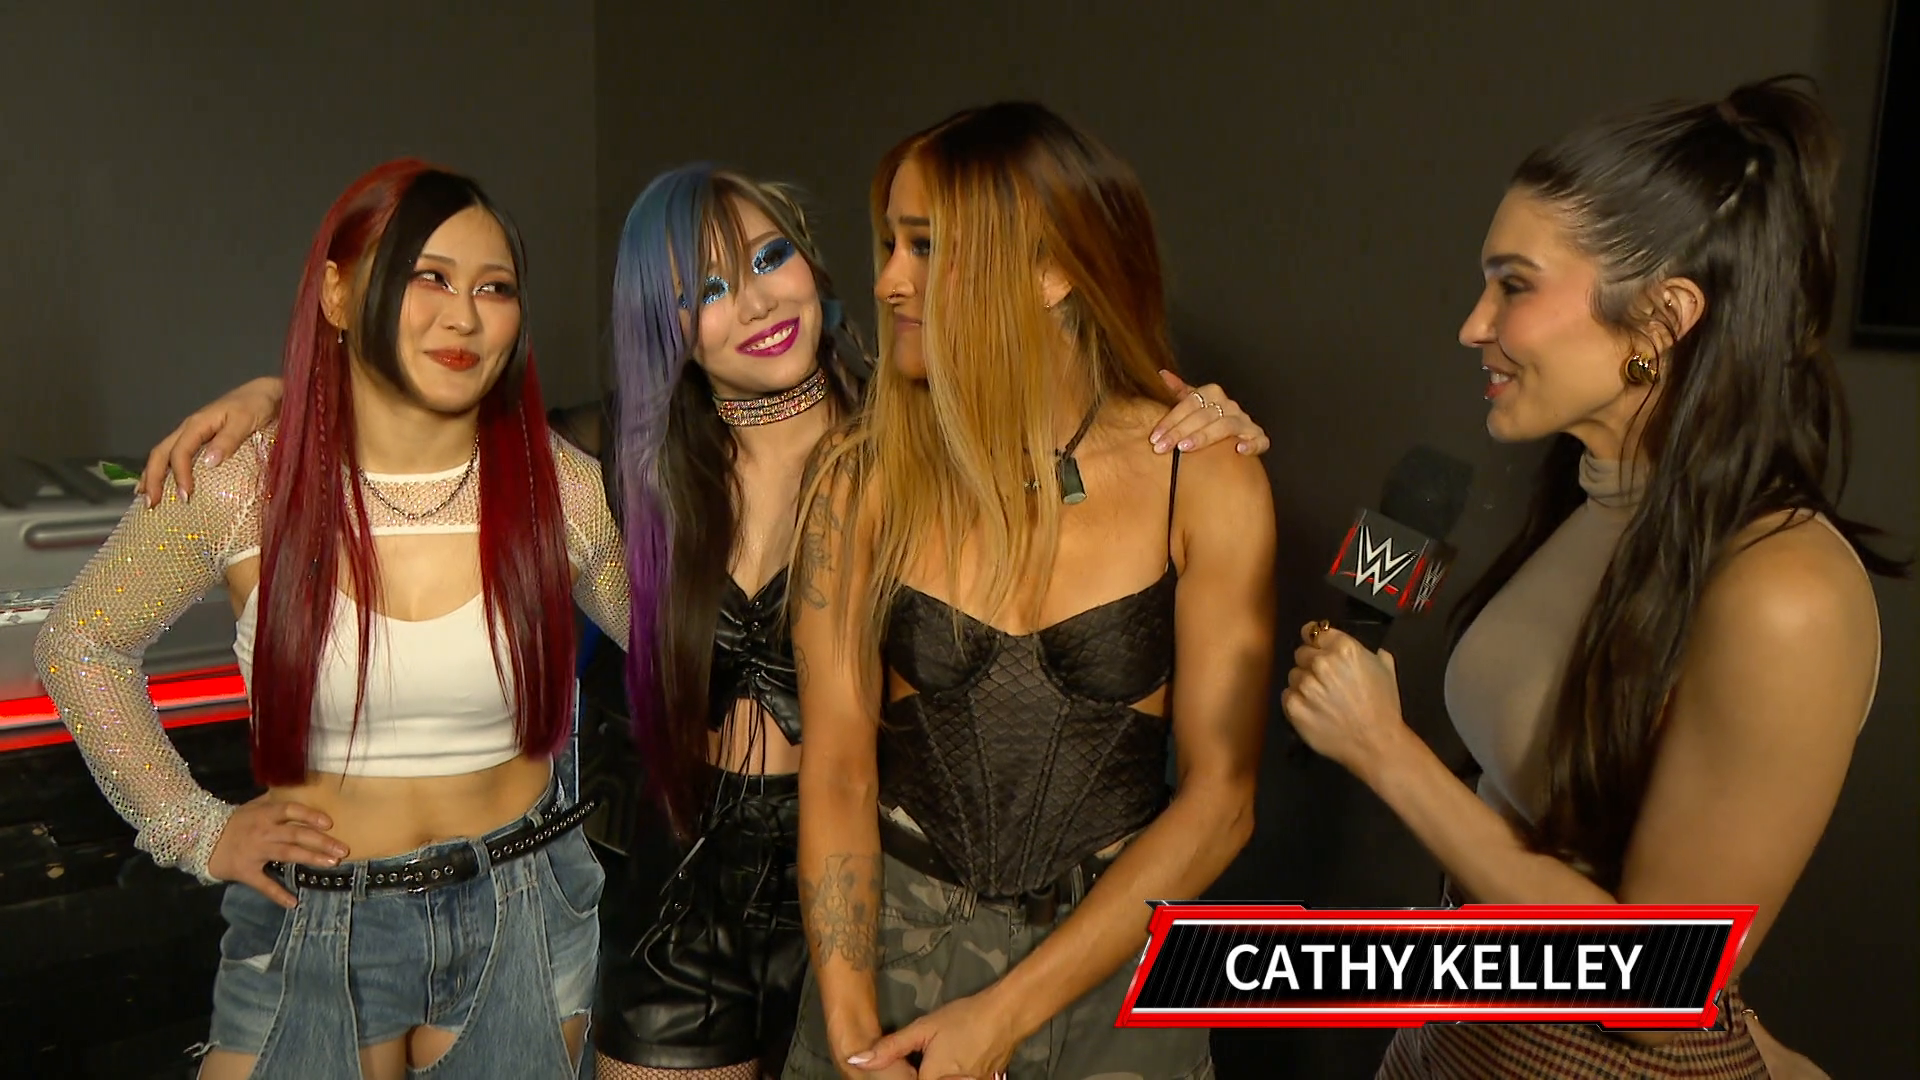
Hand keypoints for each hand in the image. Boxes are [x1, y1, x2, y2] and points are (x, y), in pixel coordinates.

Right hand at [138, 377, 284, 504]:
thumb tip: (209, 462)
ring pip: (163, 453)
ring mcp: (192, 433)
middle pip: (161, 453)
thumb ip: (228, 439)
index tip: (186, 496)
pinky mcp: (200, 438)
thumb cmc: (257, 405)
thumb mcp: (245, 420)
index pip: (180, 452)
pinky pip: (175, 454)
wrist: (266, 393)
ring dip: (153, 475)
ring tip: (147, 497)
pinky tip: (163, 484)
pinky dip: (164, 470)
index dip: (180, 475)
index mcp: (198, 424)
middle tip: (150, 504)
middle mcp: (189, 428)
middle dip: (153, 479)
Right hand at [207, 794, 349, 908]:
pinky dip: (277, 894)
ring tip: (332, 863)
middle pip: (296, 834)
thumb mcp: (253, 806)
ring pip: (287, 854)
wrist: (202, 840)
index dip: (310, 816)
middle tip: (343, 849)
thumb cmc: (234, 822)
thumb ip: (275, 801)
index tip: (329, 823)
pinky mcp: (246, 871)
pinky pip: (263, 884)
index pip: (291, 810)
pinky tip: (292, 902)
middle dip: (321, 841)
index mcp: (265, 814)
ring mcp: (255, 851)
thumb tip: (300, 788)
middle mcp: (263, 831)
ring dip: (311, 858)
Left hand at [848, 991, 1018, 1079]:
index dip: (902, 1075)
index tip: (912, 1061)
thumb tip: (855, 1060)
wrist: (1008, 1015)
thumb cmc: (964, 1018)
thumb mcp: (924, 1028)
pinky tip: (957, 1059)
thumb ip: (890, 1048)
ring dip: (940, 1074)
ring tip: (944, 1055)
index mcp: (932, 1079)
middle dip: (923, 1073)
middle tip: (929, 1055)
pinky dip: (955, 1075)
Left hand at [1149, 370, 1271, 456]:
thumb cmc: (1208, 419)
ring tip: (1185, 448)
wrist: (1234, 434)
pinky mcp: (1258, 437)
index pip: (1189, 404)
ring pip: (1225, 426)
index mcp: (1213, 394)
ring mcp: (1245, 421)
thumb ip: (1179, 391)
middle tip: (1162, 447)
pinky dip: (1251, 444)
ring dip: (1205, 436)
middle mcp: (1229, 405)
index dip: (1171, 420)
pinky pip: (1259, 440)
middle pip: (1203, 416)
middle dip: (1180, 432)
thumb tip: (1162, 374)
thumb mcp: (1193, 403)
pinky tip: (1239, 450)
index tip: (1155, 436)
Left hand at [1279, 620, 1414, 782]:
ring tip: (1322, 700)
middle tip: (1325, 681)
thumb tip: (1361, 647)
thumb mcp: (1385, 670)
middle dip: (1310, 664)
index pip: (1314, 631)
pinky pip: (1287, 695)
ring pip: (1294, 675)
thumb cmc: (1384, 706)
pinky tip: (1313, 711)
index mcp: (1343, 648)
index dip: (1315, 640)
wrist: (1374, 743)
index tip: (1316, 646)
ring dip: (1304, 684)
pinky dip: (1297, 701)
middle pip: (1301, 653)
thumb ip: (1369, 652)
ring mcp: (1305, 685)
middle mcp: (1321, 662)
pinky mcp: (1293, 706)